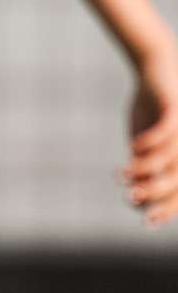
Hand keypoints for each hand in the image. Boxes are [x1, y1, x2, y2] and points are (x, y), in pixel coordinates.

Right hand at [123, 49, 177, 224]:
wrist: (158, 70)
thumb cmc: (153, 109)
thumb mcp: (144, 143)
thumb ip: (145, 168)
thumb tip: (138, 200)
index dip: (167, 209)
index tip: (145, 222)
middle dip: (156, 193)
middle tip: (130, 198)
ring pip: (171, 159)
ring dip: (145, 169)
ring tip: (121, 174)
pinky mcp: (175, 110)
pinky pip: (166, 132)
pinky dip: (149, 143)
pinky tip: (132, 147)